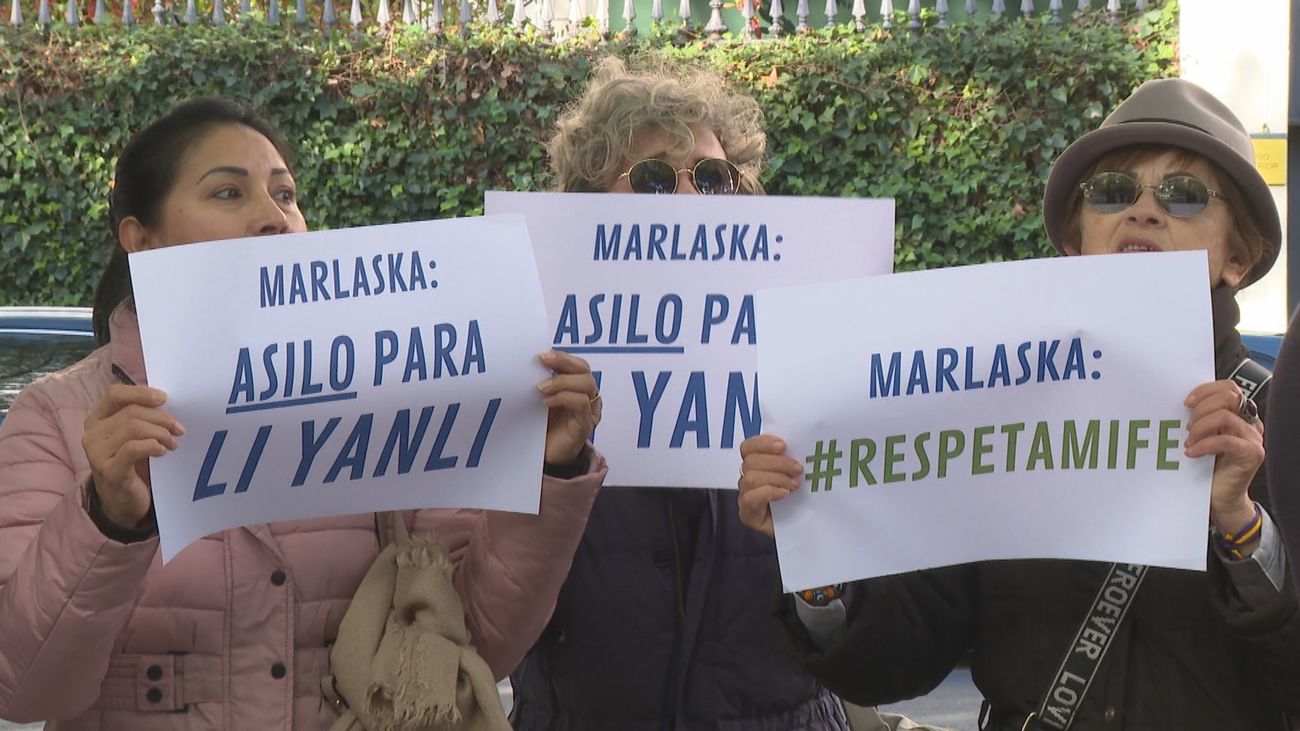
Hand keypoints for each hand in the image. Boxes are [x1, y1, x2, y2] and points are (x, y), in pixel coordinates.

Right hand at [81, 385, 184, 529]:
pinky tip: (163, 451)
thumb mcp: (133, 436)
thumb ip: (141, 417)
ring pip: (133, 428)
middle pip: (131, 412)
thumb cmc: (131, 463)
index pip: (114, 393)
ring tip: (172, 442)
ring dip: (160, 433)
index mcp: (96, 418)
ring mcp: (96, 452)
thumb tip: (165, 400)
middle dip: (161, 418)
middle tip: (179, 429)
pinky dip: (152, 446)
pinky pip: (133, 448)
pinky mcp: (107, 470)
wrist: (121, 500)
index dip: (141, 392)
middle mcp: (91, 433)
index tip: (165, 398)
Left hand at [538, 351, 600, 464]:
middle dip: (563, 362)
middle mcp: (589, 397)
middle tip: (542, 361)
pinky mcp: (585, 426)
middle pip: (585, 371)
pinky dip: (564, 398)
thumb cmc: (545, 427)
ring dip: (562, 381)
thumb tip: (529, 363)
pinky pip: (581, 404)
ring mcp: (590, 412)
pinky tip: (546, 402)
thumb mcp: (543, 399)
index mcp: (580, 388)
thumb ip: (544, 383)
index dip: (563, 357)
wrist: (547, 457)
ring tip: (540, 387)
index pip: (579, 365)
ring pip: (586, 384)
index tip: (542, 354)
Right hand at [737, 434, 802, 537]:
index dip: (763, 443)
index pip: (748, 447)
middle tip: (798, 469)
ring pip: (750, 478)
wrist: (805, 527)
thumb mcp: (797, 474)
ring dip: (776, 478)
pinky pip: (749, 498)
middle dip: (778, 463)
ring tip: (795, 485)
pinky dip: (768, 492)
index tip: (783, 445)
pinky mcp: (748, 514)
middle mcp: (748, 479)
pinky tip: (784, 494)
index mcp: (757, 464)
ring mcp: (746, 497)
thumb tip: (799, 443)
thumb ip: (791, 458)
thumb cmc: (801, 499)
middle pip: (751, 461)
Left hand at [1184, 379, 1263, 533]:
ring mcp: (1254, 438)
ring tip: (1188, 441)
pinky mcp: (1252, 454)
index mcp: (1239, 414)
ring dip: (1200, 427)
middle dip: (1201, 409)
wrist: (1219, 497)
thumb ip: (1200, 418)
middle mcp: (1251, 423)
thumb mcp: (1201, 436)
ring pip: (1225, 417)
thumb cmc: (1206, 465)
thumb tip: (1183, 403)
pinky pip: (1226, 441)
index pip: (1229, 388)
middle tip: (1186, 427)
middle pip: (1228, 397)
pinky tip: (1191, 452)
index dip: (1206, 390)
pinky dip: (1204, 444)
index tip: (1186, 402)